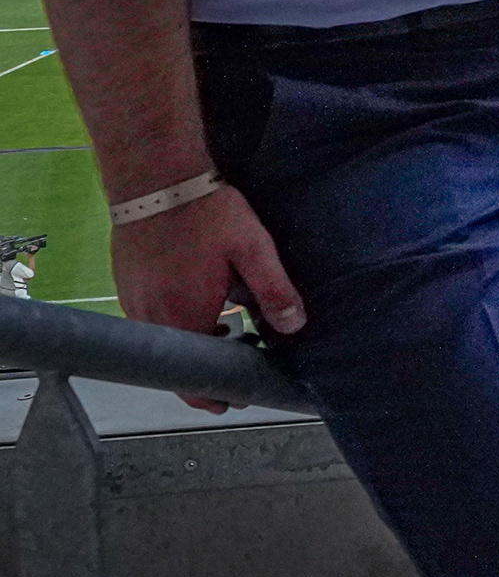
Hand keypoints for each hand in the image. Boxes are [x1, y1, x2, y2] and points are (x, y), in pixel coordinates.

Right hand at [110, 188, 303, 409]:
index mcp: (183, 317)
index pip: (191, 379)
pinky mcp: (125, 285)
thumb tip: (294, 327)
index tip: (234, 397)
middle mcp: (151, 319)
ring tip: (228, 331)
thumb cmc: (206, 213)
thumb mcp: (252, 247)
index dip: (212, 395)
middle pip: (176, 364)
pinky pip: (150, 320)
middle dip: (206, 370)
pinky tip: (200, 304)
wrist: (153, 179)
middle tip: (239, 359)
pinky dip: (175, 323)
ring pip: (163, 341)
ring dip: (192, 343)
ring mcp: (133, 303)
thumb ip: (274, 290)